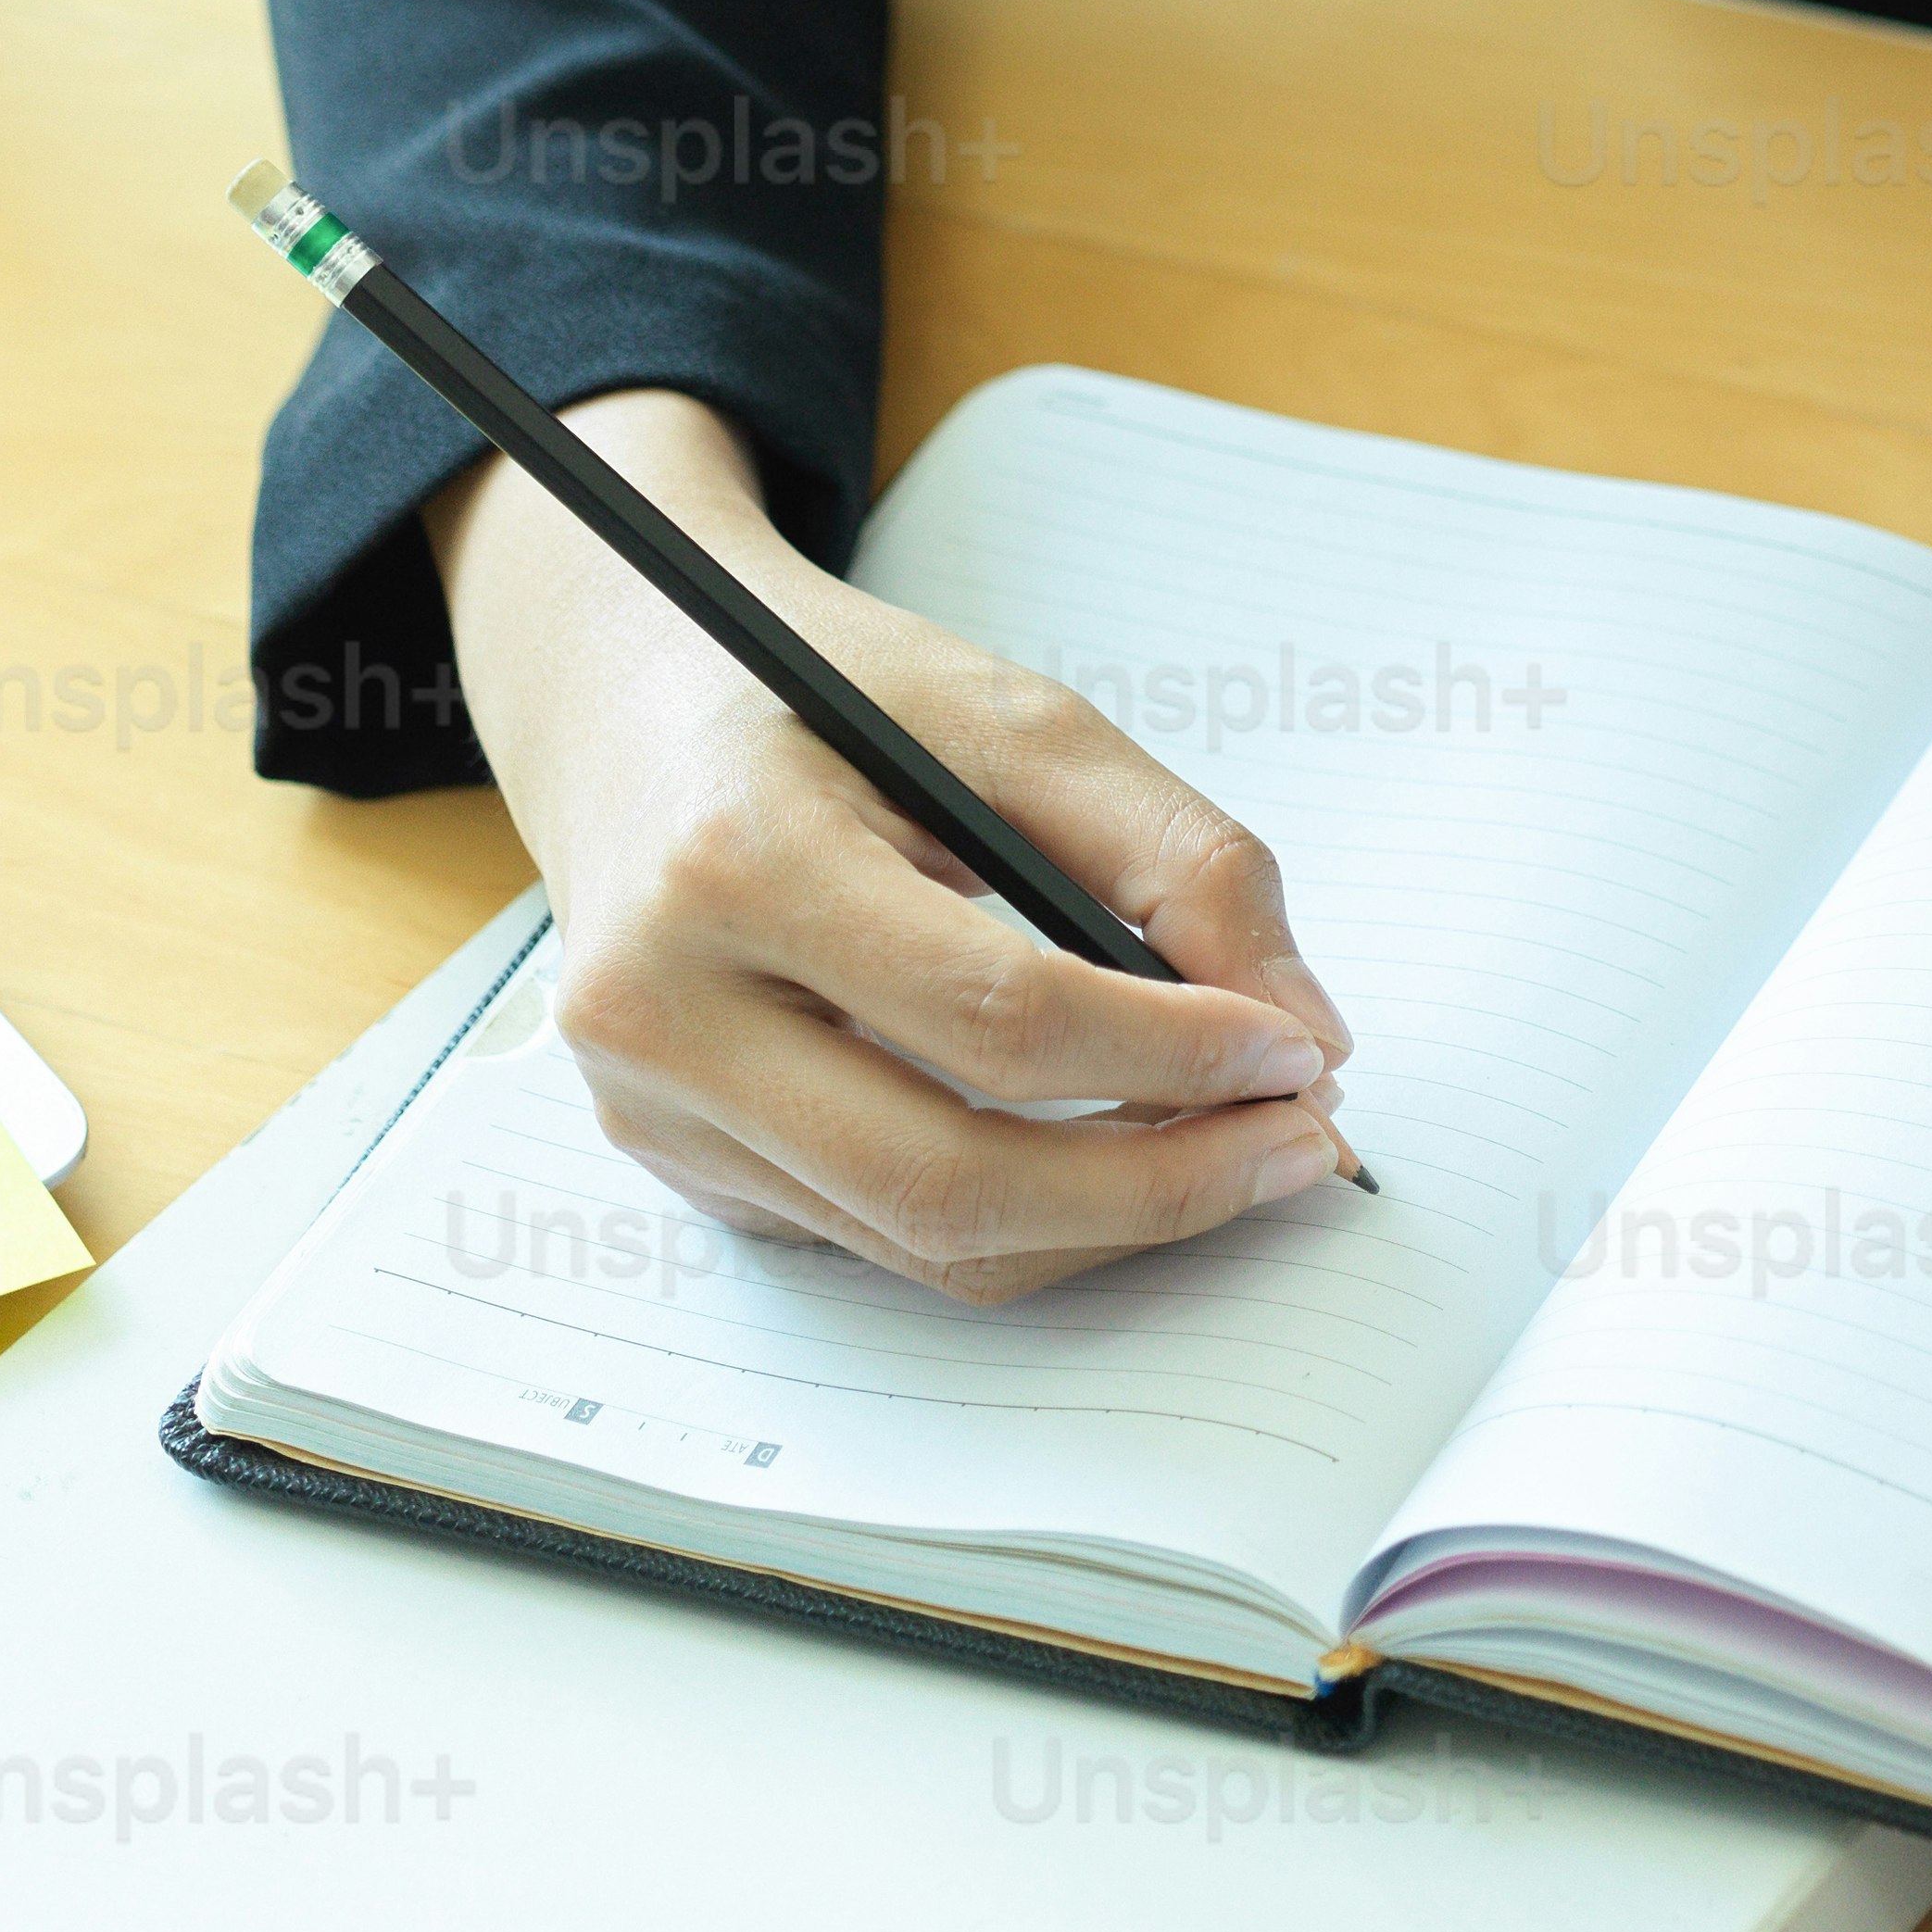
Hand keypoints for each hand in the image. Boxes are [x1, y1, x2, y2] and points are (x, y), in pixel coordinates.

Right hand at [431, 390, 1359, 1295]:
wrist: (630, 699)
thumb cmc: (826, 692)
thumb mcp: (1009, 714)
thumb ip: (1172, 856)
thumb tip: (1301, 1024)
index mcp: (736, 863)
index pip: (992, 1015)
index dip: (1168, 1053)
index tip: (1298, 1054)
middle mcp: (661, 1013)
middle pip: (944, 1175)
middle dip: (1154, 1187)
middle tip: (1300, 1148)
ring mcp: (650, 1109)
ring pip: (916, 1239)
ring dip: (1104, 1224)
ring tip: (1236, 1158)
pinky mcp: (672, 1162)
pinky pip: (873, 1236)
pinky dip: (1018, 1220)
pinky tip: (1114, 1158)